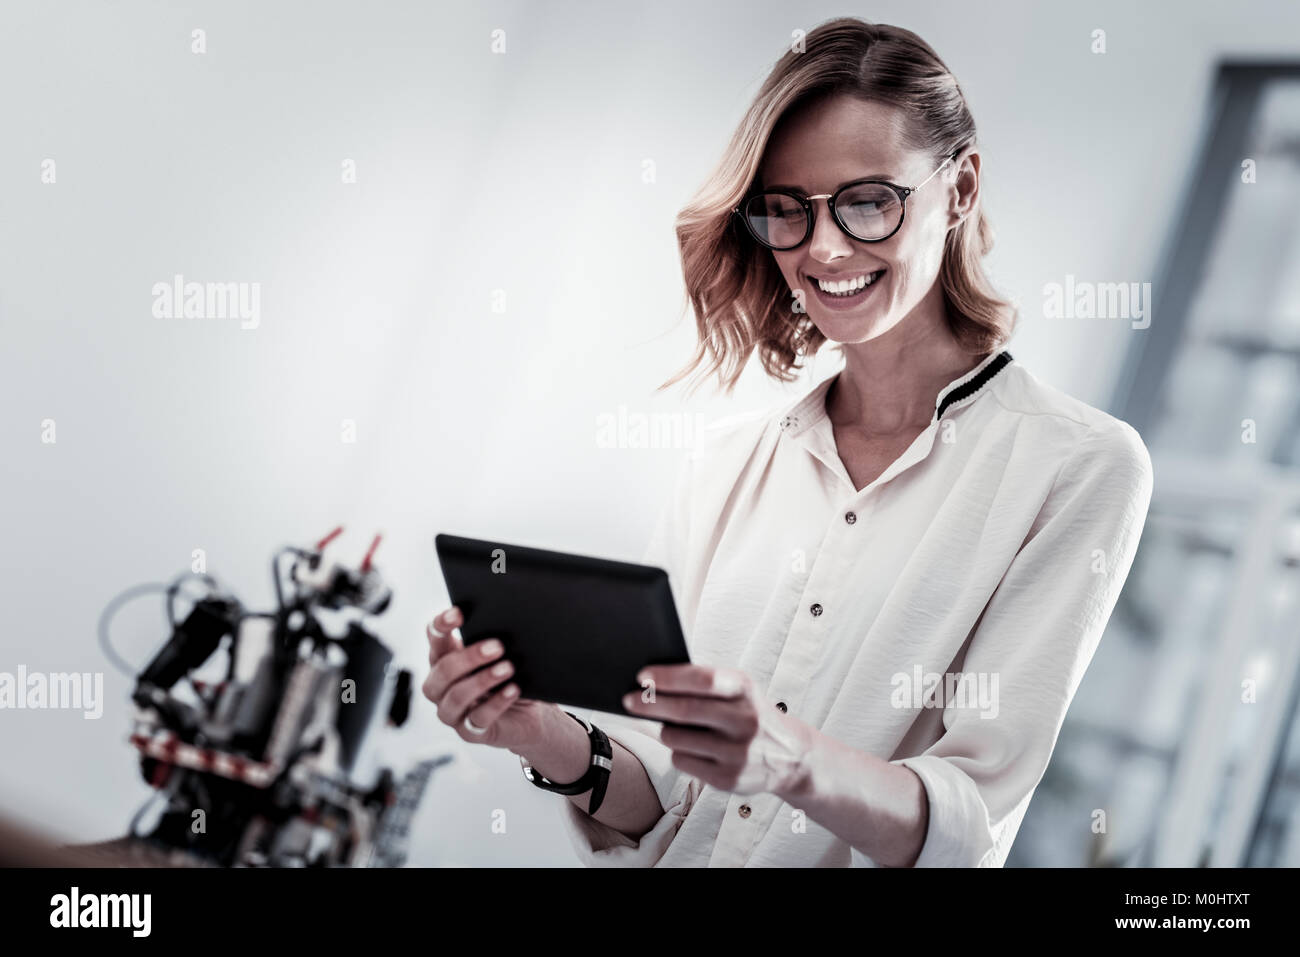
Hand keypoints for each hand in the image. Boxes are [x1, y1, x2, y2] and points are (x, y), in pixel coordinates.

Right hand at [422, 606, 553, 750]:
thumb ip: (493, 640)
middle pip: (443, 669)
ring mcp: (452, 712)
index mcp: (444, 659)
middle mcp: (440, 686)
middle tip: (498, 646)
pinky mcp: (469, 732)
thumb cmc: (510, 678)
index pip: (435, 636)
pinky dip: (497, 702)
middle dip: (469, 657)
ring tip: (508, 668)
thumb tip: (505, 619)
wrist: (528, 716)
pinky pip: (478, 718)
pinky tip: (514, 689)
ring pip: (457, 696)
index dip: (442, 625)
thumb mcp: (501, 657)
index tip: (459, 613)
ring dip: (483, 680)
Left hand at [622, 663, 814, 796]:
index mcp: (746, 689)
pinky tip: (692, 748)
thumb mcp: (741, 691)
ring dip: (665, 731)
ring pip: (677, 738)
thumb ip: (706, 685)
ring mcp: (737, 752)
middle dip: (650, 704)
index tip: (642, 676)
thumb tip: (654, 683)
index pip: (703, 679)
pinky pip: (682, 761)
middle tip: (629, 700)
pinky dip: (678, 752)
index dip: (669, 677)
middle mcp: (745, 720)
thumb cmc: (751, 715)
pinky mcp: (728, 779)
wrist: (791, 757)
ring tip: (673, 727)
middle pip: (684, 710)